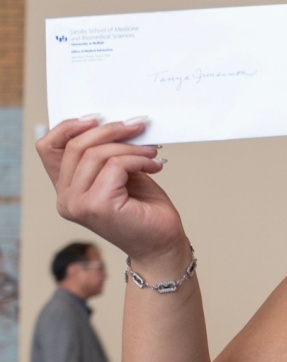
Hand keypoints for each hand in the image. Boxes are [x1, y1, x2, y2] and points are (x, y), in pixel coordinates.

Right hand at [37, 117, 187, 264]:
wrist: (163, 244)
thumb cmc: (146, 212)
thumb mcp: (122, 175)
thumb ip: (107, 155)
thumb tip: (113, 123)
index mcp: (66, 190)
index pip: (49, 148)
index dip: (69, 127)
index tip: (99, 117)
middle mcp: (66, 198)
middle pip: (76, 146)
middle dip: (111, 131)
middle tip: (139, 127)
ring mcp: (78, 204)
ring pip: (97, 154)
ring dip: (130, 147)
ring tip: (152, 153)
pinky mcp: (97, 205)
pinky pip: (115, 165)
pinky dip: (138, 160)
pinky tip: (155, 165)